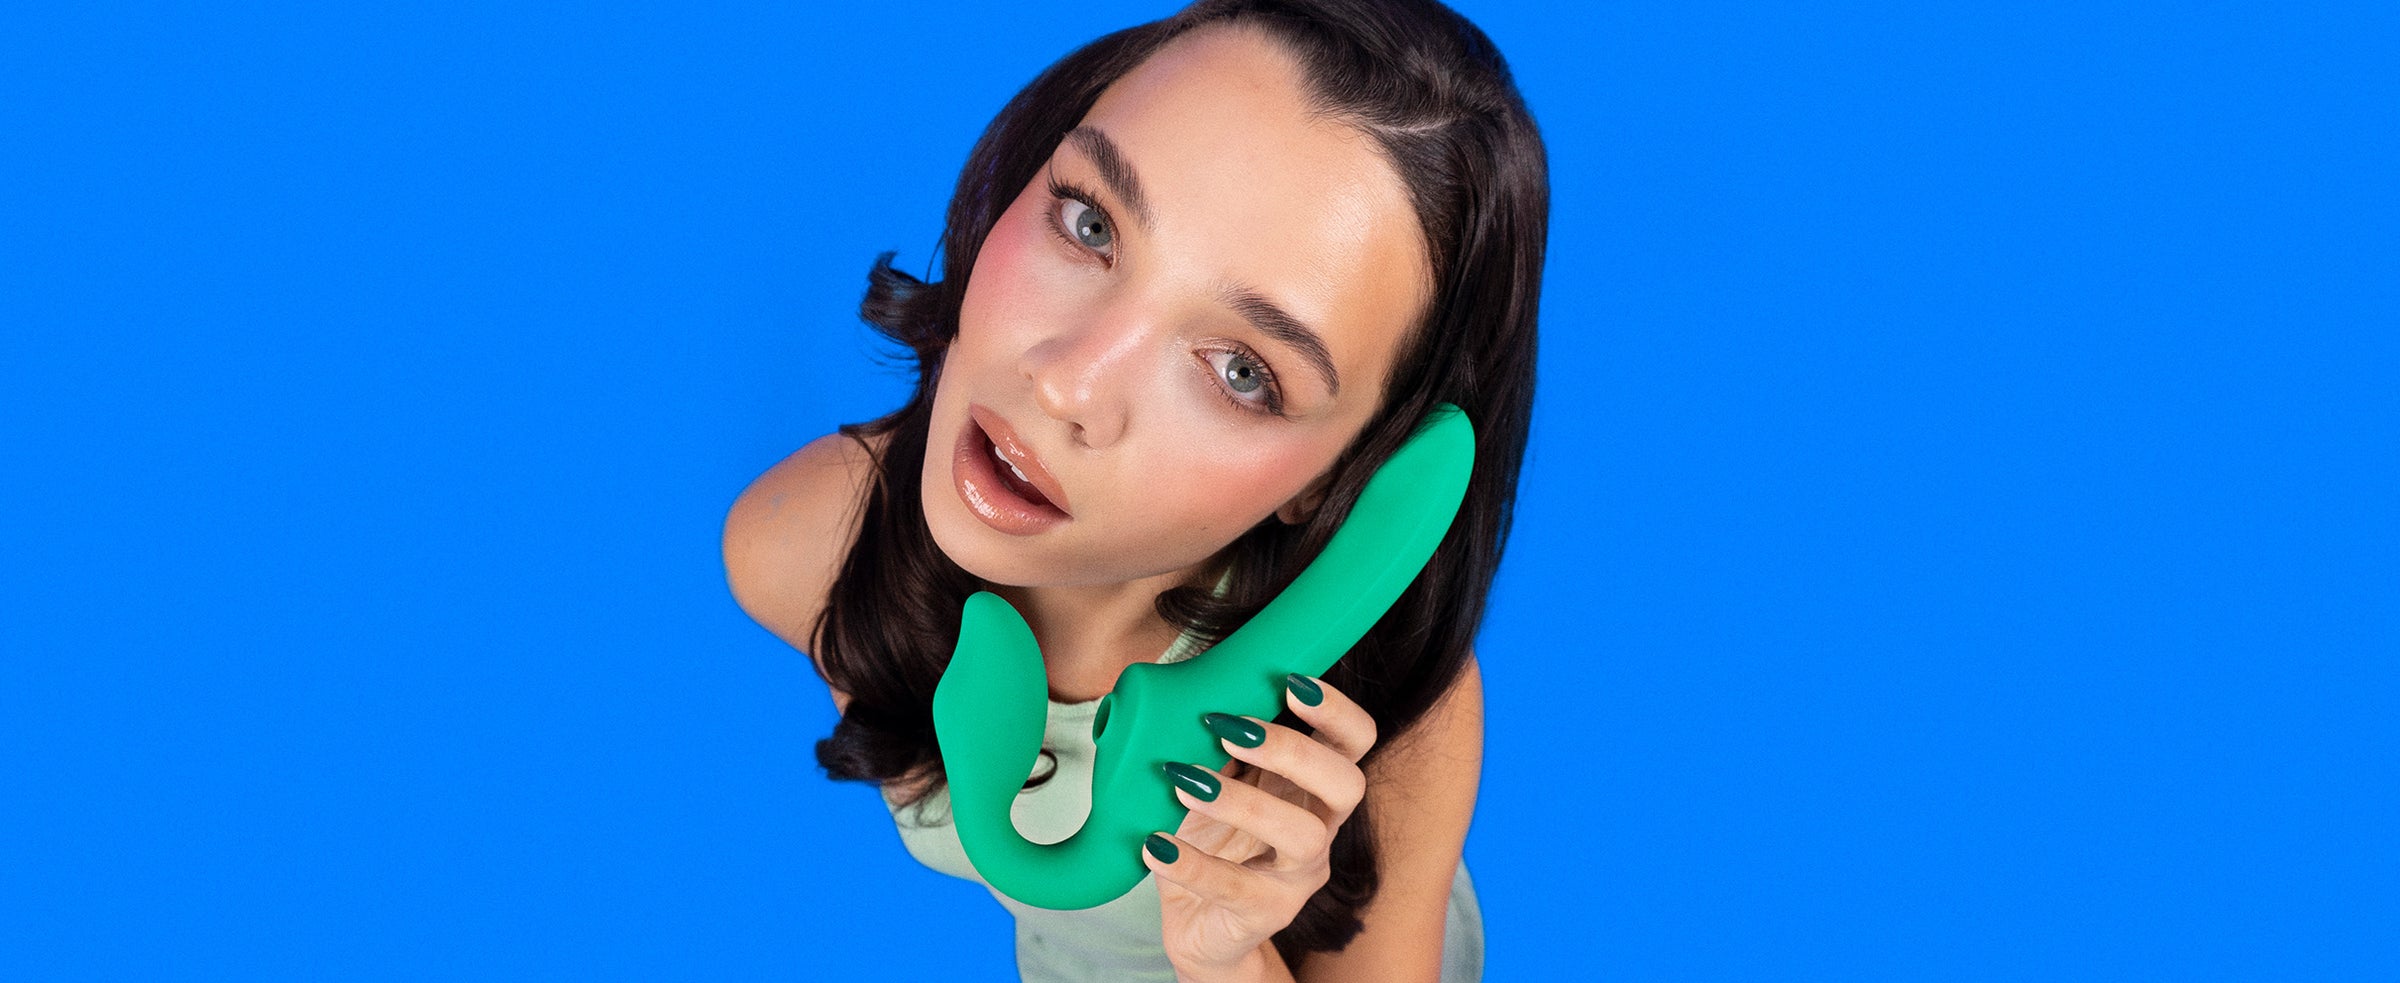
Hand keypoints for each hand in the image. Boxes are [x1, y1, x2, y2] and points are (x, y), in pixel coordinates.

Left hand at [1141, 673, 1377, 981]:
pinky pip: (1236, 889)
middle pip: (1347, 783)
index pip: (1355, 740)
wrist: (1197, 924)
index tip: (1290, 682)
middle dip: (1293, 750)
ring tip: (1184, 782)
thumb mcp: (1211, 780)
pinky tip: (1154, 844)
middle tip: (1227, 730)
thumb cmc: (1208, 839)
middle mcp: (1321, 827)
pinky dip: (1192, 864)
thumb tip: (1182, 688)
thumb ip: (1211, 741)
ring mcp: (1299, 876)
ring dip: (1244, 802)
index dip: (1335, 710)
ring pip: (1303, 836)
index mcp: (1312, 784)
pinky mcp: (1266, 914)